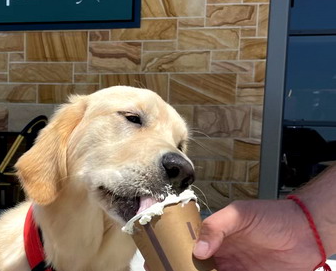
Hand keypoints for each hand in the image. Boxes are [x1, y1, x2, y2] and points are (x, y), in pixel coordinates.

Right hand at [193, 200, 321, 270]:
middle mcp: (223, 255)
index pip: (192, 248)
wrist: (306, 233)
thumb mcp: (239, 214)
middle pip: (200, 267)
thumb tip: (199, 250)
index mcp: (216, 237)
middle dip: (191, 269)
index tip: (172, 261)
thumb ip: (216, 226)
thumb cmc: (273, 216)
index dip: (182, 255)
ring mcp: (237, 269)